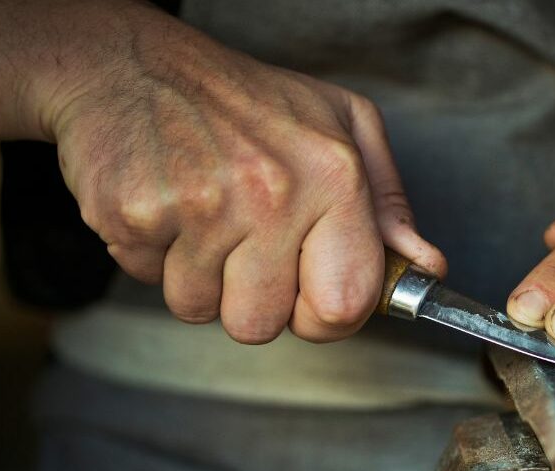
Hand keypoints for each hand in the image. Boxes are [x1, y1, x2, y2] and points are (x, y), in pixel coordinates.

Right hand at [45, 3, 443, 342]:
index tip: (310, 296)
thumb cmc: (245, 99)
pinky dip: (154, 256)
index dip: (325, 317)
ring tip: (202, 216)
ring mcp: (199, 206)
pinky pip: (149, 281)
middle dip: (250, 298)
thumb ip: (387, 205)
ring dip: (198, 277)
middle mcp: (271, 193)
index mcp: (333, 176)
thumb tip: (424, 266)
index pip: (345, 304)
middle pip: (261, 324)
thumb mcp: (343, 127)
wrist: (131, 61)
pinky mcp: (134, 215)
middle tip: (244, 243)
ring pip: (200, 309)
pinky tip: (167, 207)